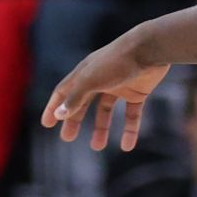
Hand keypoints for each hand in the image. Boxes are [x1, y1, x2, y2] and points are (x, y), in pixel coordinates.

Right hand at [43, 34, 172, 151]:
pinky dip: (129, 130)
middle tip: (67, 138)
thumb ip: (75, 97)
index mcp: (85, 73)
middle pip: (83, 103)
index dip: (55, 107)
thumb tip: (59, 114)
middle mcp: (100, 79)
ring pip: (106, 110)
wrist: (149, 49)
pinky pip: (131, 114)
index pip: (64, 92)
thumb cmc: (117, 61)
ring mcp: (119, 85)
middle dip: (74, 120)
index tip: (47, 123)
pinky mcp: (138, 91)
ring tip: (97, 146)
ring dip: (101, 128)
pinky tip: (126, 146)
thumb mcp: (91, 80)